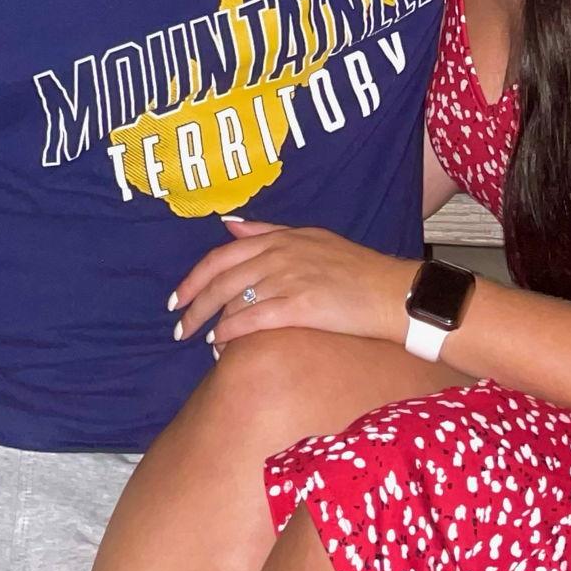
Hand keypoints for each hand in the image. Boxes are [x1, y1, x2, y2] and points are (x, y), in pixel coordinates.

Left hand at [173, 219, 415, 350]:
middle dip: (194, 306)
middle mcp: (280, 255)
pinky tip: (220, 346)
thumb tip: (228, 224)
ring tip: (200, 341)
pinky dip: (231, 333)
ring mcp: (289, 279)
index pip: (222, 255)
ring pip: (232, 301)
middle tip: (179, 328)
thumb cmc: (357, 269)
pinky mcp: (300, 305)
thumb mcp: (312, 238)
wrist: (393, 292)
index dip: (194, 278)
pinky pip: (252, 319)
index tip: (177, 298)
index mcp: (281, 238)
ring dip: (211, 324)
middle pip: (220, 280)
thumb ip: (267, 231)